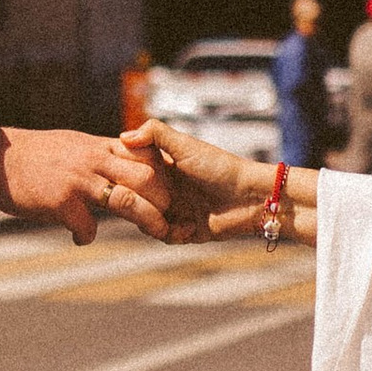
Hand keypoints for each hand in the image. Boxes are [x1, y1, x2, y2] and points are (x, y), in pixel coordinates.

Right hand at [0, 124, 179, 244]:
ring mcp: (79, 181)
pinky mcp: (61, 201)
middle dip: (165, 200)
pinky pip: (87, 226)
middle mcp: (93, 160)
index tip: (170, 191)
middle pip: (146, 177)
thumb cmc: (32, 155)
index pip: (144, 154)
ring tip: (157, 233)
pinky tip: (79, 237)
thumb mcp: (71, 144)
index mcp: (98, 147)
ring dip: (148, 221)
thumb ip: (97, 153)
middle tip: (171, 217)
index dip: (163, 174)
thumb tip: (117, 160)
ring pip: (127, 201)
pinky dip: (86, 236)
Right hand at [115, 119, 299, 242]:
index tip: (121, 176)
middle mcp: (165, 189)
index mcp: (162, 168)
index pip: (130, 173)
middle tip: (144, 202)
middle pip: (134, 199)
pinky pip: (165, 236)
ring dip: (154, 221)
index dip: (124, 176)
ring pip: (146, 220)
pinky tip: (190, 227)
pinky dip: (173, 233)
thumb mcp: (186, 145)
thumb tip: (123, 136)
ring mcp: (174, 210)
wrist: (249, 196)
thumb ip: (156, 134)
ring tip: (169, 216)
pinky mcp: (184, 230)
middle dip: (135, 203)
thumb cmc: (220, 167)